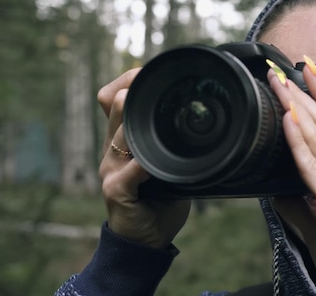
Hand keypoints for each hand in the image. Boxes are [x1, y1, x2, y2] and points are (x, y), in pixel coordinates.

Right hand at [97, 68, 190, 248]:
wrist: (143, 241)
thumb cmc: (159, 201)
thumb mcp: (165, 165)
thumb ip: (171, 144)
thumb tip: (204, 123)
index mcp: (121, 140)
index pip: (111, 98)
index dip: (127, 80)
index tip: (150, 74)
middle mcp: (111, 150)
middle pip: (115, 103)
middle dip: (135, 88)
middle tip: (161, 84)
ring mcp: (111, 168)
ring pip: (122, 130)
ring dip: (142, 121)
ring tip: (163, 115)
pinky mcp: (116, 189)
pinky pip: (129, 169)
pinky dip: (145, 162)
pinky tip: (159, 162)